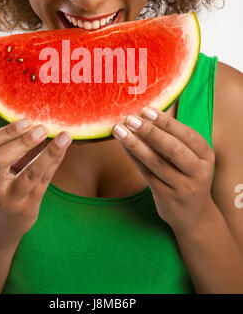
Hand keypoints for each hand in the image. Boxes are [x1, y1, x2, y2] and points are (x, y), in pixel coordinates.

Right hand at [0, 120, 71, 248]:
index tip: (26, 121)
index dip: (4, 132)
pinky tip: (64, 148)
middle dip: (21, 141)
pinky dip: (55, 161)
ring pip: (29, 174)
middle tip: (42, 128)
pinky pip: (44, 181)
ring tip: (64, 136)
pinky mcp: (28, 207)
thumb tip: (36, 123)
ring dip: (48, 153)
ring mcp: (9, 199)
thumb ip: (9, 150)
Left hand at [112, 106, 215, 233]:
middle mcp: (198, 171)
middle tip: (130, 118)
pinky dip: (134, 157)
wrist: (194, 216)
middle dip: (149, 131)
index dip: (166, 122)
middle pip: (172, 148)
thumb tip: (146, 114)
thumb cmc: (188, 176)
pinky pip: (146, 173)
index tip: (146, 110)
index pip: (187, 135)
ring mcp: (183, 186)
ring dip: (135, 144)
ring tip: (119, 130)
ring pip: (156, 162)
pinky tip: (123, 145)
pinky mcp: (166, 197)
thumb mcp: (192, 157)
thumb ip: (176, 138)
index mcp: (206, 156)